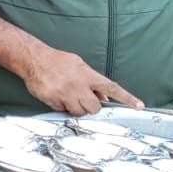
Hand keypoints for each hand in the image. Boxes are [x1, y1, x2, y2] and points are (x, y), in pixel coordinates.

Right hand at [21, 46, 143, 115]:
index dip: (126, 98)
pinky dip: (61, 106)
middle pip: (94, 108)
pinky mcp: (53, 101)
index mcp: (87, 75)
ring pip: (78, 113)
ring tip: (67, 96)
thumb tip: (104, 98)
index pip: (112, 88)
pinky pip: (62, 111)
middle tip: (82, 99)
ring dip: (75, 108)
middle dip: (90, 107)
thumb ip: (92, 81)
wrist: (33, 59)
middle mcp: (78, 86)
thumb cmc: (57, 61)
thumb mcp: (79, 65)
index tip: (139, 106)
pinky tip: (56, 95)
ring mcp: (65, 94)